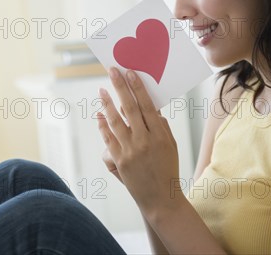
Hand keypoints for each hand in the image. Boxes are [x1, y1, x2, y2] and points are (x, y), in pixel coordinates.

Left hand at [96, 67, 183, 216]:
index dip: (137, 87)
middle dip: (120, 87)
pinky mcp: (119, 160)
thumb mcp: (171, 145)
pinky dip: (103, 125)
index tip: (130, 72)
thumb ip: (161, 126)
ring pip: (115, 121)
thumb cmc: (167, 169)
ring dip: (107, 103)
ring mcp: (130, 151)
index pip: (147, 105)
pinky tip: (99, 114)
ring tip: (102, 90)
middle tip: (113, 71)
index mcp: (160, 135)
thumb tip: (150, 108)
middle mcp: (144, 140)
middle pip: (129, 108)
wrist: (160, 199)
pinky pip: (108, 138)